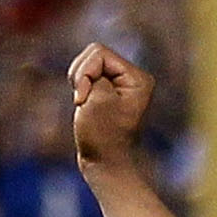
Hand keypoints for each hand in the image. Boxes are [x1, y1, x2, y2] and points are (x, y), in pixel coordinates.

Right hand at [68, 44, 153, 177]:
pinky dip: (80, 87)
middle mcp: (133, 77)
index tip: (84, 99)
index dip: (85, 72)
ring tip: (84, 104)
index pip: (99, 53)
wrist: (106, 163)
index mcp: (138, 78)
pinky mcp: (110, 90)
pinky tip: (85, 104)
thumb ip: (93, 72)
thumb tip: (92, 65)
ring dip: (79, 82)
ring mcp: (121, 84)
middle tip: (84, 101)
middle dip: (82, 75)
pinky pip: (86, 75)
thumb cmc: (101, 135)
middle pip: (93, 54)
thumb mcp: (96, 98)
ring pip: (87, 64)